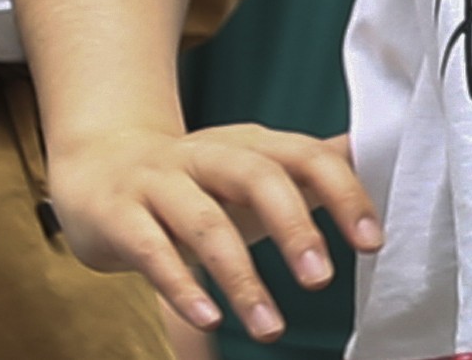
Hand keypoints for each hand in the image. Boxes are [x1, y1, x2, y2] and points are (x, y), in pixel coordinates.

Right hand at [46, 123, 378, 345]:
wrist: (97, 165)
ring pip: (204, 222)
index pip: (303, 155)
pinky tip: (208, 319)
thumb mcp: (252, 169)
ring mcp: (159, 181)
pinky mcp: (118, 214)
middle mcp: (206, 154)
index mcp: (248, 143)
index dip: (341, 194)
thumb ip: (308, 164)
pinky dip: (181, 285)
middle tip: (321, 280)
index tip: (372, 242)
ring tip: (270, 327)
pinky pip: (151, 249)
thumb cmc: (195, 181)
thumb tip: (373, 150)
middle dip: (293, 226)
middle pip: (256, 176)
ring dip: (240, 277)